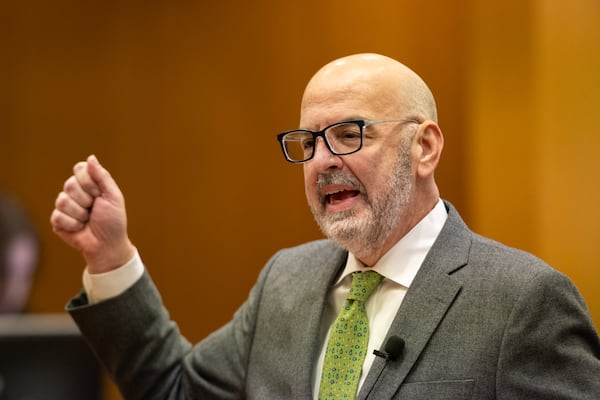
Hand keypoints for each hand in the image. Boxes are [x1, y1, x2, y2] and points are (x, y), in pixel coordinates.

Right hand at [50, 155, 134, 272]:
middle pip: (70, 184)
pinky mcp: (57, 220)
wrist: (107, 244)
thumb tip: (91, 158)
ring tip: (88, 219)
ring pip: (63, 200)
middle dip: (86, 199)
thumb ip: (102, 176)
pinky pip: (58, 216)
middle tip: (94, 209)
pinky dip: (73, 224)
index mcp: (89, 184)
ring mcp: (64, 206)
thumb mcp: (113, 196)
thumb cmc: (113, 221)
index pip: (79, 168)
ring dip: (80, 213)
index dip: (89, 181)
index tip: (98, 193)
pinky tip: (79, 228)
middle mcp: (75, 192)